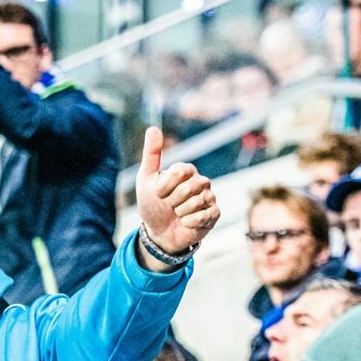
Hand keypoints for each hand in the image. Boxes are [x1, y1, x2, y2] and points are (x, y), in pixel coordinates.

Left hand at [135, 127, 218, 265]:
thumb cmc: (152, 204)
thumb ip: (151, 154)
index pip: (181, 171)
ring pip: (197, 202)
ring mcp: (210, 197)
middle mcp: (201, 181)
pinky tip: (186, 223)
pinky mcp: (214, 214)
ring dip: (180, 213)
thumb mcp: (145, 179)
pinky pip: (204, 216)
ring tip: (177, 214)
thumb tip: (153, 128)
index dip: (165, 186)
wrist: (158, 232)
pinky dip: (189, 223)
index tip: (158, 193)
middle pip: (190, 187)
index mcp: (186, 170)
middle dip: (173, 200)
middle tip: (169, 205)